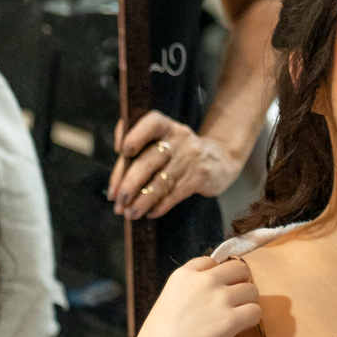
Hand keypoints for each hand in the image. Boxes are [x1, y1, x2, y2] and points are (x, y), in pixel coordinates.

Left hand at [108, 111, 240, 219]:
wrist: (220, 158)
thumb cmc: (179, 152)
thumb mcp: (164, 141)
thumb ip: (139, 155)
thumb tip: (115, 186)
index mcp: (165, 126)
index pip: (150, 123)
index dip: (134, 135)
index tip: (120, 151)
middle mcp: (178, 138)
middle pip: (148, 160)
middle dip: (129, 183)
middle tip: (117, 200)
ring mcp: (190, 157)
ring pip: (160, 182)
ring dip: (141, 201)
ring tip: (129, 213)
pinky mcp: (200, 176)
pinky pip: (175, 194)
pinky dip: (159, 206)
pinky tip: (149, 213)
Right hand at [126, 255, 261, 336]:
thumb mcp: (167, 301)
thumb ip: (188, 291)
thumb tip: (210, 294)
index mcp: (183, 274)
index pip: (212, 261)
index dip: (218, 275)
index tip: (217, 289)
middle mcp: (204, 280)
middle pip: (239, 268)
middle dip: (240, 282)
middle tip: (234, 300)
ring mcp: (218, 299)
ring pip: (252, 289)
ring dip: (248, 302)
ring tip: (238, 316)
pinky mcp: (230, 320)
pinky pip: (255, 311)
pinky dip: (252, 319)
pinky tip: (241, 327)